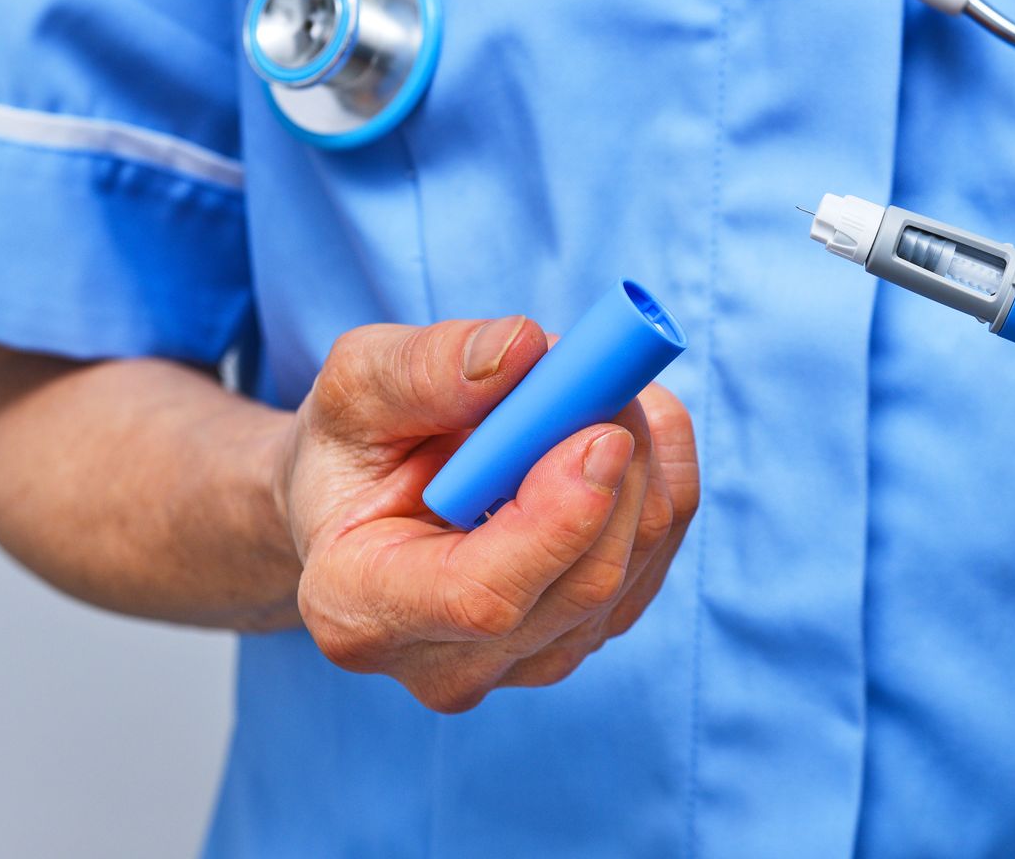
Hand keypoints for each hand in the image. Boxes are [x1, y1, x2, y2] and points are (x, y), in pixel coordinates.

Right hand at [275, 316, 698, 710]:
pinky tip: (611, 428)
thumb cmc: (354, 448)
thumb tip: (522, 349)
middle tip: (607, 371)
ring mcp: (529, 660)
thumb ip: (422, 369)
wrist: (368, 504)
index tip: (601, 434)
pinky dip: (658, 474)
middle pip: (584, 583)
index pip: (484, 598)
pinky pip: (660, 550)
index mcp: (362, 610)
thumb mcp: (354, 388)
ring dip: (641, 458)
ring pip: (636, 562)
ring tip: (587, 391)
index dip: (558, 520)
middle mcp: (449, 664)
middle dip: (618, 467)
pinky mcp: (589, 633)